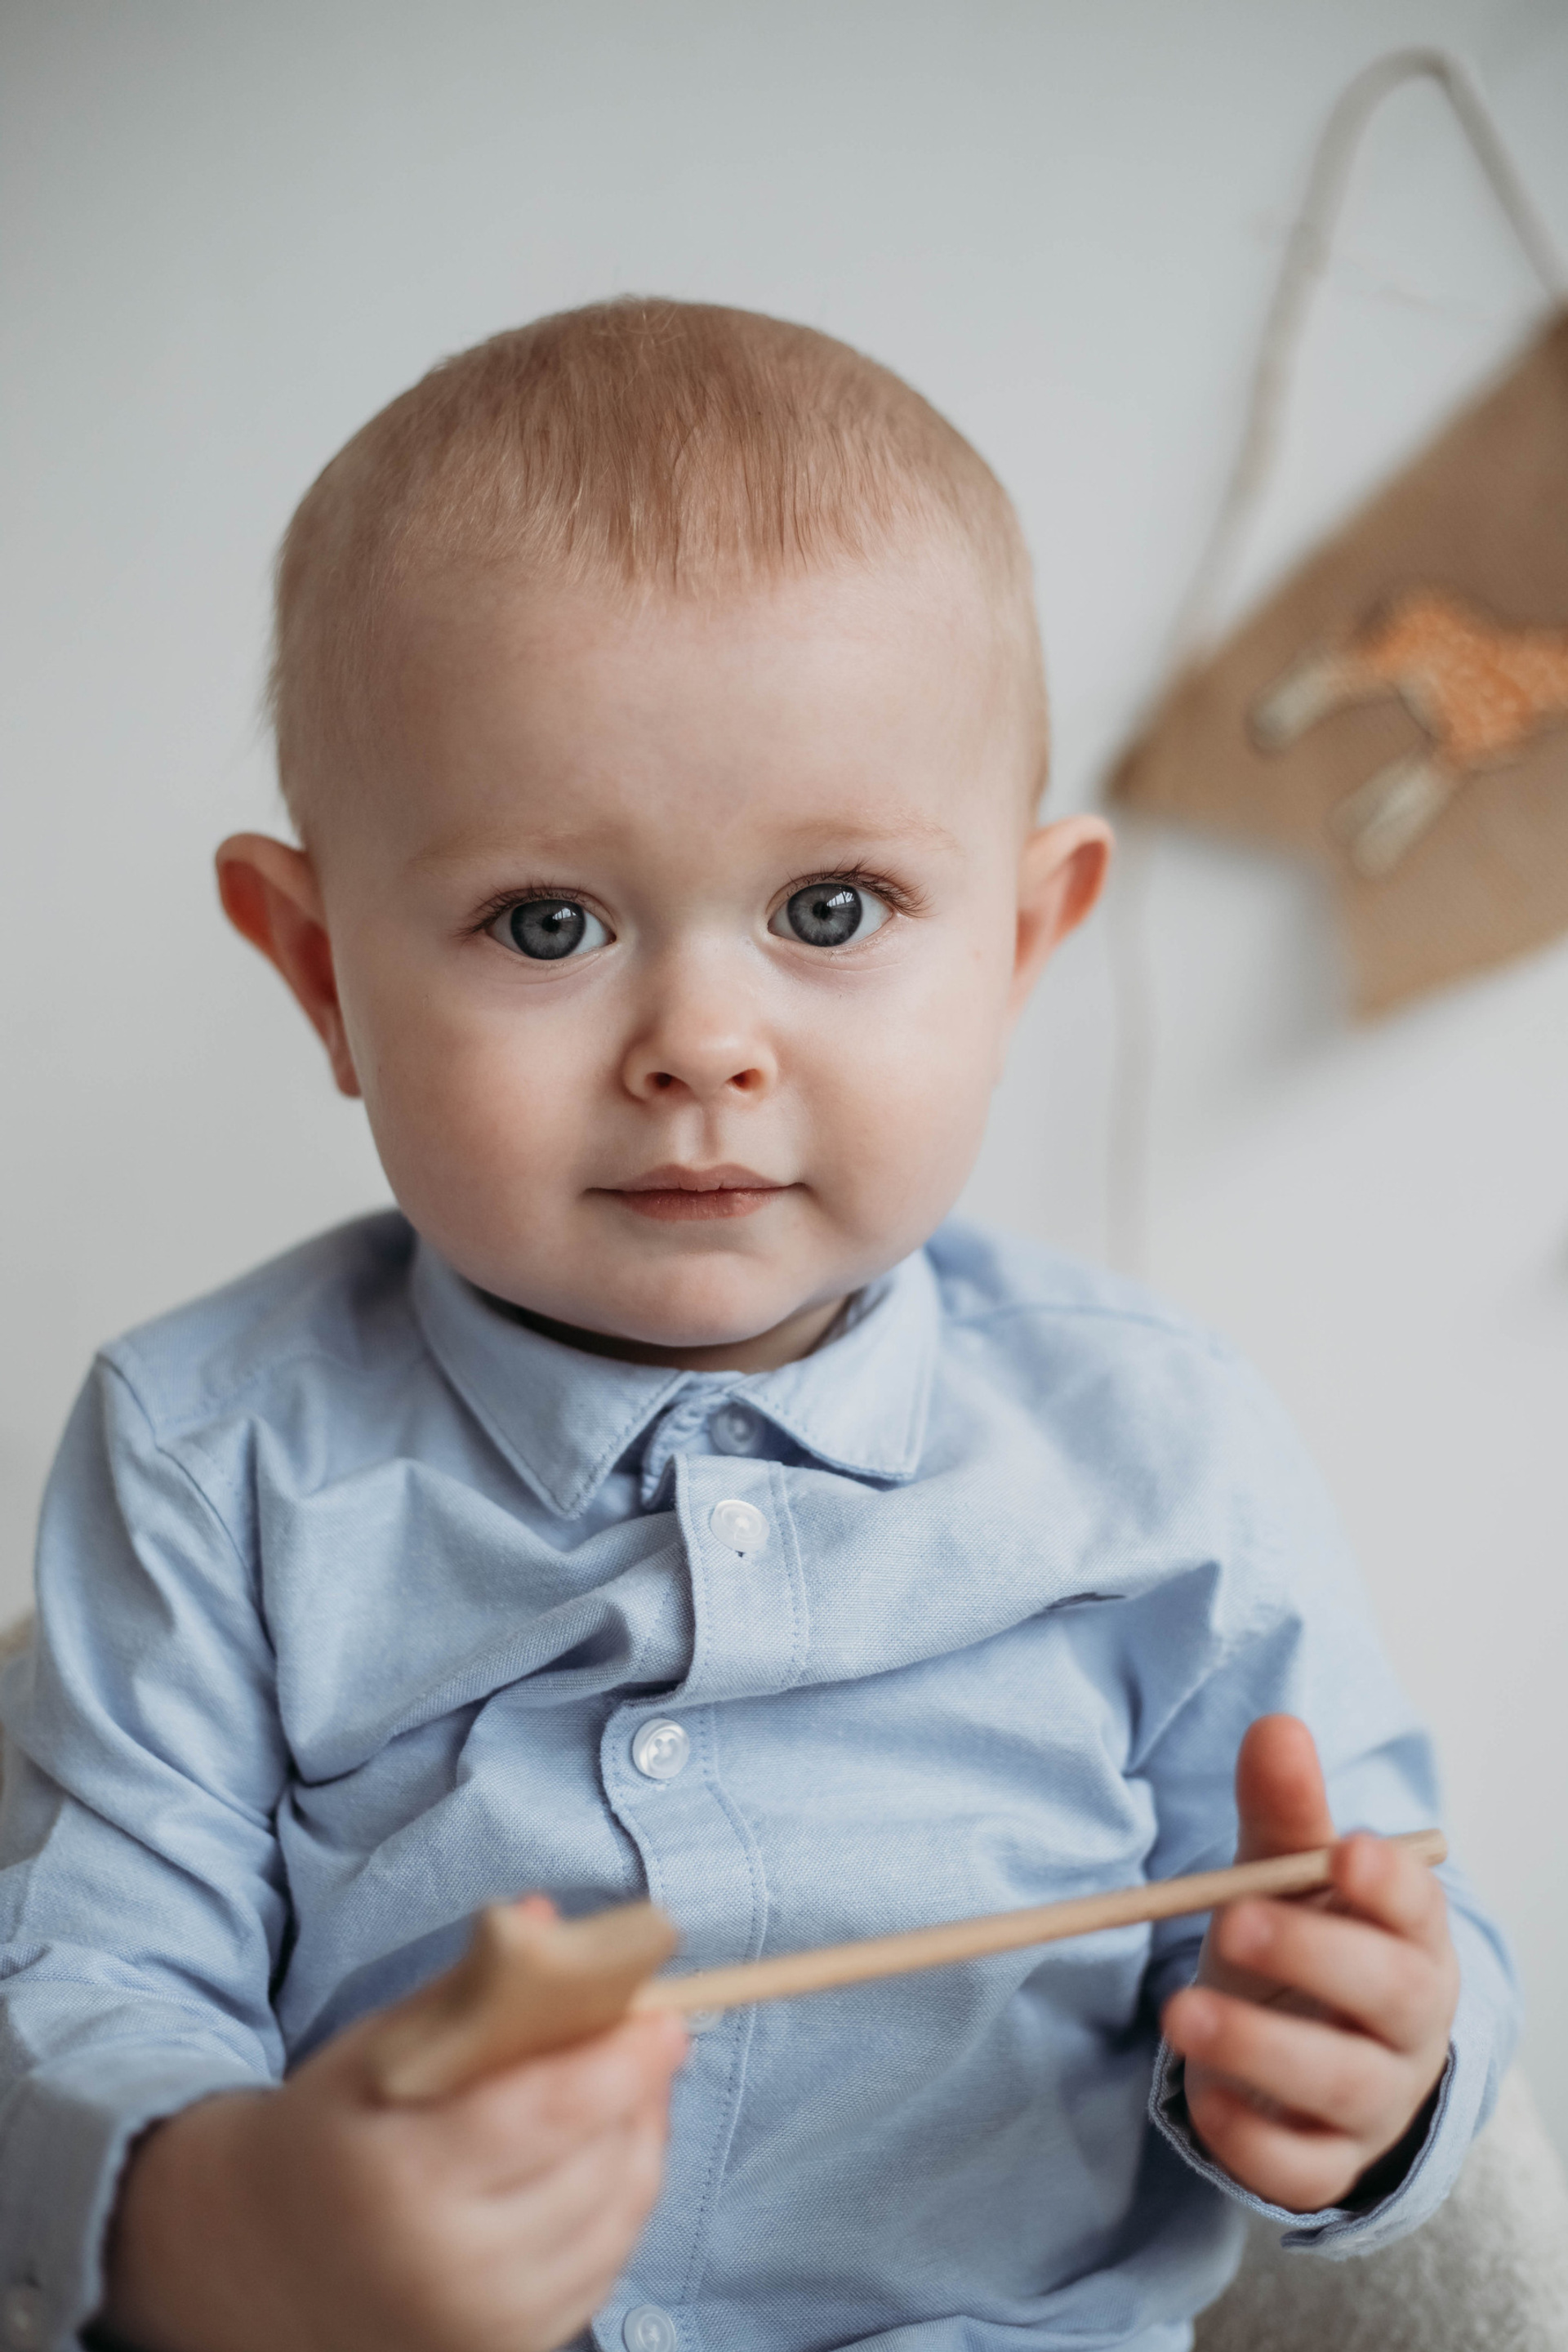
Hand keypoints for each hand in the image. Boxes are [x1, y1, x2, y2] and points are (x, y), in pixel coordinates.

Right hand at [103, 1935, 687, 2351]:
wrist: (252, 2264)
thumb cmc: (326, 2134)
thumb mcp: (377, 2050)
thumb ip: (468, 1990)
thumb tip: (551, 1920)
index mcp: (403, 2174)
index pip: (549, 2109)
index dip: (623, 2060)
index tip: (661, 2014)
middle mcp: (446, 2266)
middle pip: (595, 2166)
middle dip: (641, 2094)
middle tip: (653, 2039)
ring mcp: (479, 2326)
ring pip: (614, 2222)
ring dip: (641, 2145)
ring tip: (634, 2090)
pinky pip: (601, 2272)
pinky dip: (619, 2207)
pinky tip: (606, 2156)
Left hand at [1161, 1715, 1457, 2213]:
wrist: (1308, 2051)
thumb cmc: (1304, 1942)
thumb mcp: (1288, 1874)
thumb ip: (1284, 1808)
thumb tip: (1277, 1725)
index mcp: (1409, 1934)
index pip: (1418, 1907)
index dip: (1388, 1883)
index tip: (1344, 1851)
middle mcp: (1409, 2020)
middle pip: (1391, 1994)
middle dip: (1313, 1957)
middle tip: (1232, 1924)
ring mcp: (1377, 2099)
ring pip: (1344, 2084)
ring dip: (1261, 2047)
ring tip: (1180, 2013)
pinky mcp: (1331, 2163)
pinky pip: (1304, 2170)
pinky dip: (1252, 2139)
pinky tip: (1202, 2097)